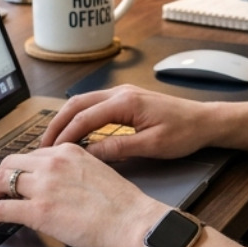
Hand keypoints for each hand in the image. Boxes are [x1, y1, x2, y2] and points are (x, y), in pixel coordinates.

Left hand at [0, 143, 167, 246]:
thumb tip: (60, 184)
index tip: (16, 179)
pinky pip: (2, 209)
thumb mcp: (97, 172)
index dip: (20, 169)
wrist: (132, 222)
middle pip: (10, 163)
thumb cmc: (123, 204)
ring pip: (1, 182)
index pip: (32, 155)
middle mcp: (53, 163)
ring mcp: (44, 186)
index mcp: (69, 151)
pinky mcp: (38, 211)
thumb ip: (75, 171)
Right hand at [43, 85, 217, 162]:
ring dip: (66, 120)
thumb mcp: (152, 146)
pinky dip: (79, 118)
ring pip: (83, 103)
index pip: (85, 117)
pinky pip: (95, 106)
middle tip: (42, 147)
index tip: (51, 153)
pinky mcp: (126, 100)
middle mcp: (121, 93)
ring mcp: (123, 94)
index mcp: (126, 102)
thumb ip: (119, 148)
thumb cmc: (185, 132)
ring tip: (53, 141)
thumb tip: (90, 154)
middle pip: (77, 105)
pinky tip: (74, 133)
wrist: (205, 120)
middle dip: (57, 125)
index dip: (65, 136)